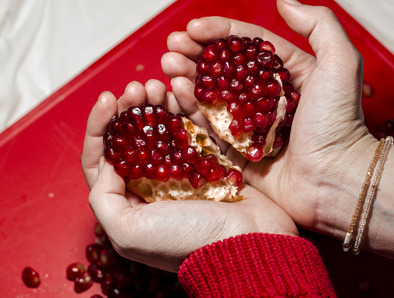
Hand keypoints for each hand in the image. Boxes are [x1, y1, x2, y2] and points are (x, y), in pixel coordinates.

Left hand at [81, 80, 297, 271]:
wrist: (249, 244)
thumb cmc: (188, 242)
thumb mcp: (128, 232)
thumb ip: (104, 197)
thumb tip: (107, 161)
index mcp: (131, 202)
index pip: (103, 159)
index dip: (101, 126)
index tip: (108, 99)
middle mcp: (156, 186)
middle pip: (135, 140)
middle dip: (131, 110)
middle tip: (138, 87)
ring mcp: (186, 173)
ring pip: (165, 131)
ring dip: (158, 105)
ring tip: (159, 86)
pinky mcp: (213, 163)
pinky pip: (196, 130)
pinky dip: (188, 110)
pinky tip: (182, 91)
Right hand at [161, 0, 374, 231]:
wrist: (334, 179)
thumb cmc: (339, 124)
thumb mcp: (340, 64)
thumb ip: (320, 25)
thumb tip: (284, 2)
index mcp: (286, 75)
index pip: (247, 46)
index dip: (219, 33)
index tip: (194, 27)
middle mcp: (265, 98)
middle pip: (224, 69)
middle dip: (196, 54)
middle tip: (173, 45)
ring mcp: (249, 125)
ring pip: (212, 95)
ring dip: (188, 77)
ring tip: (169, 63)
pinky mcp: (238, 151)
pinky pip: (209, 126)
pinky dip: (191, 108)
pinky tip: (177, 90)